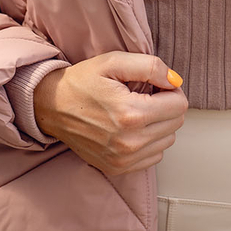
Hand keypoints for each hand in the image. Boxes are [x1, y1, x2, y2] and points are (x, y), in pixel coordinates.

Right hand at [34, 52, 187, 175]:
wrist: (51, 107)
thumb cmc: (82, 82)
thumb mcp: (113, 61)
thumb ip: (151, 66)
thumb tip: (176, 80)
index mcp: (132, 114)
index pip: (180, 105)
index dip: (170, 90)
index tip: (154, 85)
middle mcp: (130, 142)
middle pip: (176, 123)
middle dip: (166, 106)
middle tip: (144, 96)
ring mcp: (124, 159)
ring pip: (168, 140)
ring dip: (159, 124)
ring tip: (136, 111)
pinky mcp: (118, 168)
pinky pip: (154, 156)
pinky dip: (149, 142)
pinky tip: (131, 129)